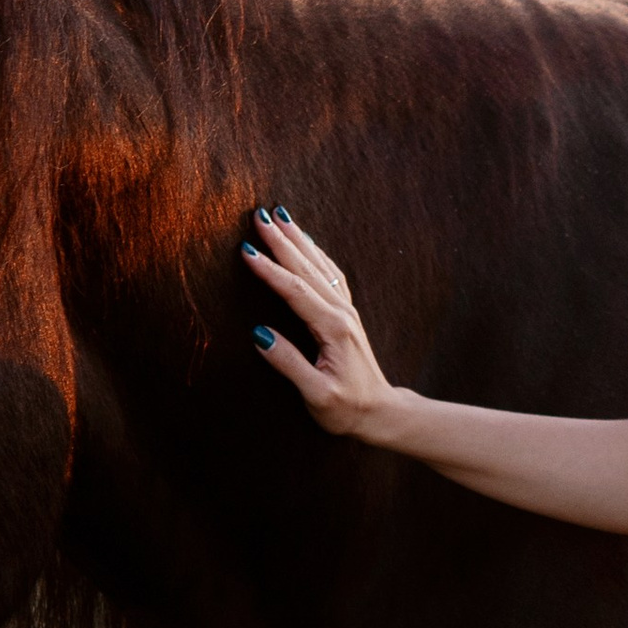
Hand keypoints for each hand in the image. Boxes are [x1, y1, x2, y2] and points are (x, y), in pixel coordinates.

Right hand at [241, 208, 410, 443]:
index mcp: (332, 329)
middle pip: (307, 269)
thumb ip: (288, 363)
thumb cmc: (347, 408)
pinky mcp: (346, 314)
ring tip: (280, 215)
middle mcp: (342, 313)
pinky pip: (330, 273)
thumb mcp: (316, 394)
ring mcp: (346, 311)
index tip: (246, 250)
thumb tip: (259, 334)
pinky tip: (305, 241)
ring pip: (320, 265)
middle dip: (282, 241)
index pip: (295, 291)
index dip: (269, 270)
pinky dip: (315, 252)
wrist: (381, 412)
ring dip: (298, 239)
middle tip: (259, 215)